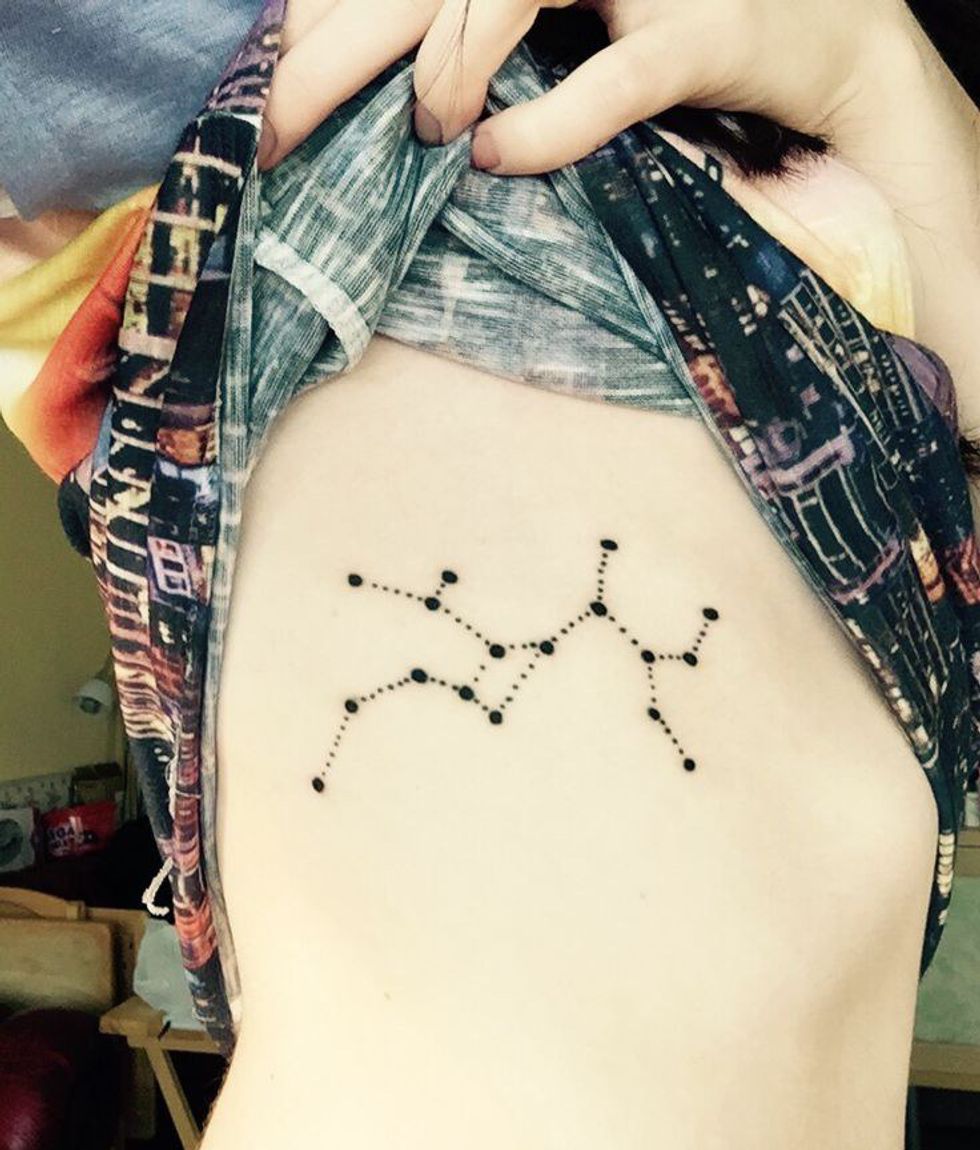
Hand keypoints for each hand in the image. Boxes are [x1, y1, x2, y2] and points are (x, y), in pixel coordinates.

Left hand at [259, 0, 915, 174]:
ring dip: (446, 65)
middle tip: (281, 133)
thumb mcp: (566, 26)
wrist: (822, 40)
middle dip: (334, 55)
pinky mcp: (704, 29)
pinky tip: (497, 158)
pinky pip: (618, 74)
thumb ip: (478, 40)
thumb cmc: (673, 34)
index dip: (321, 24)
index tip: (272, 95)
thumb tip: (384, 88)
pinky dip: (551, 121)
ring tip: (426, 136)